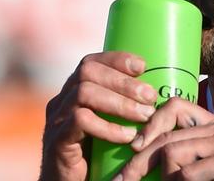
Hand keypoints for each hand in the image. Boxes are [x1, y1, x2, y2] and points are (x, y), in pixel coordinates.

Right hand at [39, 52, 157, 180]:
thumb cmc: (98, 155)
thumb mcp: (111, 123)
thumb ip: (123, 104)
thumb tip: (157, 89)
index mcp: (73, 91)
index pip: (91, 62)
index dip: (116, 59)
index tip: (142, 66)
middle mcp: (61, 100)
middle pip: (88, 72)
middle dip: (123, 81)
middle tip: (150, 96)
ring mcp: (56, 120)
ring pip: (84, 93)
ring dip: (120, 102)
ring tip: (144, 115)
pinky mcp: (56, 141)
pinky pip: (79, 121)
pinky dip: (107, 127)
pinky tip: (128, 137)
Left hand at [116, 97, 213, 180]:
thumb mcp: (195, 165)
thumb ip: (177, 151)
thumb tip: (137, 148)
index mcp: (212, 124)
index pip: (175, 106)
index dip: (151, 124)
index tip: (134, 147)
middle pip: (167, 136)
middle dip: (140, 162)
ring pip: (172, 153)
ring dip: (168, 179)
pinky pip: (187, 173)